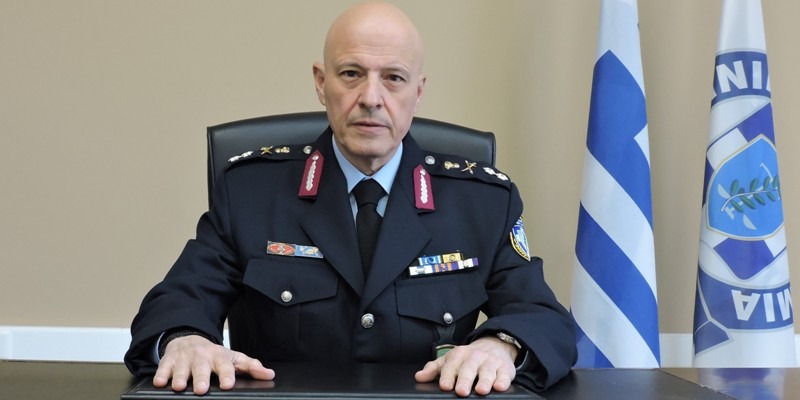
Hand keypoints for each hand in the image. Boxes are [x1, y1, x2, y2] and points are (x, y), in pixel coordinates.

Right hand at [153, 335, 274, 394]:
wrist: (189, 340)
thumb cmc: (213, 355)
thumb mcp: (233, 358)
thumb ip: (251, 366)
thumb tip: (269, 374)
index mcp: (219, 357)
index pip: (225, 366)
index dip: (226, 375)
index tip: (228, 385)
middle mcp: (201, 357)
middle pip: (201, 368)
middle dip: (201, 378)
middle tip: (201, 389)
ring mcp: (184, 358)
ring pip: (181, 368)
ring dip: (180, 377)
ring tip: (180, 386)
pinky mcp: (169, 360)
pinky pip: (163, 367)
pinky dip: (161, 374)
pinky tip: (160, 381)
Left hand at [414, 336, 517, 396]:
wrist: (494, 346)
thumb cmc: (468, 358)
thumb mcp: (450, 360)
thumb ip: (434, 369)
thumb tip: (419, 377)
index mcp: (459, 355)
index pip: (451, 365)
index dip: (448, 376)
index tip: (445, 385)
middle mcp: (475, 357)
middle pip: (469, 368)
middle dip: (465, 380)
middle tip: (461, 391)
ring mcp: (491, 362)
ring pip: (487, 372)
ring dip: (485, 381)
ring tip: (481, 391)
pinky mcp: (505, 368)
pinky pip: (504, 374)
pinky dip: (503, 380)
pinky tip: (500, 386)